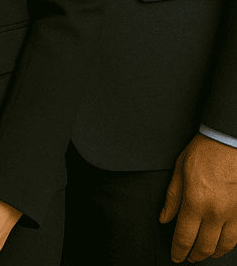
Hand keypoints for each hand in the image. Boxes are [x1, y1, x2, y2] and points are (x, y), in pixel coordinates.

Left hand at [159, 134, 236, 260]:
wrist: (229, 141)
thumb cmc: (205, 151)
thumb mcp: (180, 169)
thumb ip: (172, 197)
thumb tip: (165, 218)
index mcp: (195, 201)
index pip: (184, 237)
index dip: (178, 251)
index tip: (176, 256)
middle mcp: (214, 211)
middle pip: (203, 247)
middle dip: (193, 255)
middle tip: (188, 256)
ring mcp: (232, 213)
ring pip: (222, 246)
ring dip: (211, 253)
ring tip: (203, 253)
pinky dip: (227, 245)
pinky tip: (221, 244)